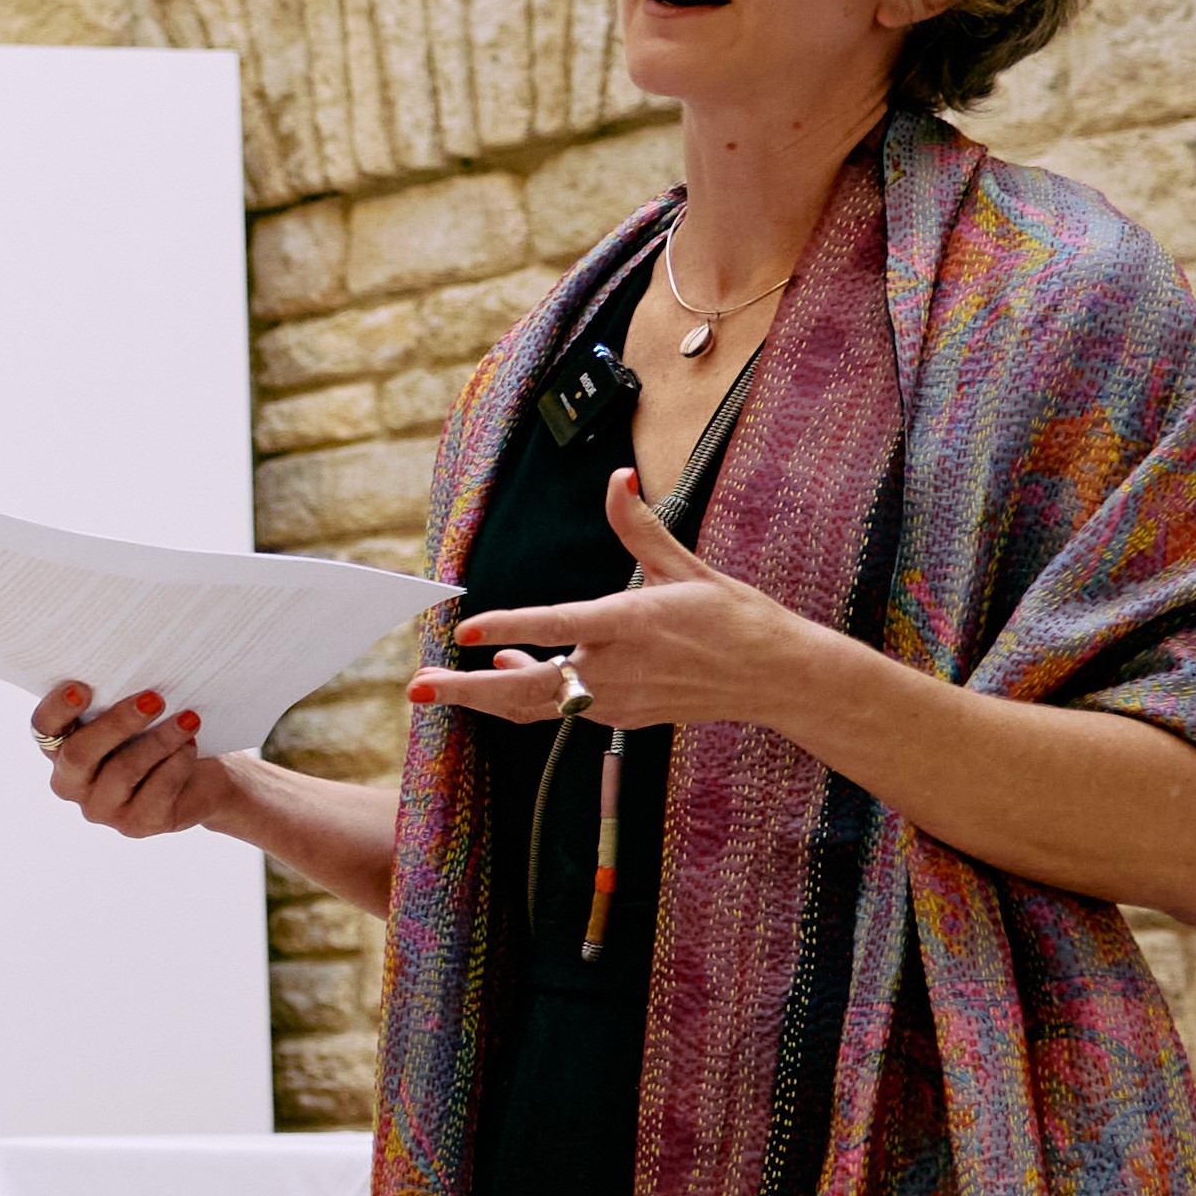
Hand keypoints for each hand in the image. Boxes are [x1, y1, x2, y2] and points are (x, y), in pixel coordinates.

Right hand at [25, 677, 266, 843]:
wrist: (201, 778)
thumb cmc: (158, 734)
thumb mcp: (134, 715)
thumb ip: (117, 701)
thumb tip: (134, 673)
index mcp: (60, 748)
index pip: (44, 727)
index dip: (57, 708)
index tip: (81, 687)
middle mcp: (71, 782)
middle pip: (80, 754)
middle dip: (118, 723)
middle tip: (154, 698)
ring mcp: (101, 808)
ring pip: (123, 770)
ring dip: (160, 740)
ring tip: (189, 720)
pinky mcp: (136, 825)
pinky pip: (156, 790)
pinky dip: (177, 763)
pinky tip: (190, 747)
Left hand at [439, 472, 848, 742]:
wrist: (775, 676)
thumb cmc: (735, 618)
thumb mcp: (686, 567)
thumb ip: (639, 527)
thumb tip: (618, 479)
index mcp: (630, 623)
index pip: (557, 625)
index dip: (508, 627)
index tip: (467, 631)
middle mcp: (617, 667)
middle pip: (528, 686)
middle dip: (467, 689)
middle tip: (419, 686)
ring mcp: (617, 698)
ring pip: (538, 704)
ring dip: (487, 696)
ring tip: (441, 688)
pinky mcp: (622, 716)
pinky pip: (561, 708)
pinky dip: (529, 694)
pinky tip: (508, 670)